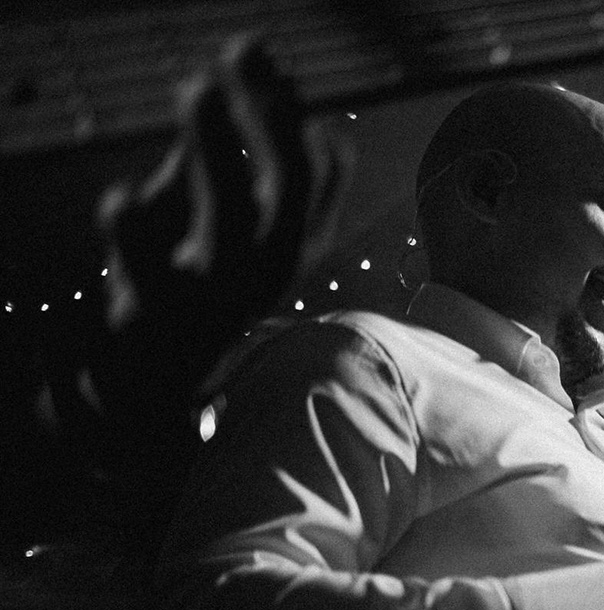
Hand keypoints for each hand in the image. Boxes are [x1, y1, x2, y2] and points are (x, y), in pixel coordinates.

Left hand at [91, 38, 345, 419]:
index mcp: (282, 252)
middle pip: (283, 194)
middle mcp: (261, 276)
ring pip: (225, 227)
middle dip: (266, 122)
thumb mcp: (214, 222)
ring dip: (214, 154)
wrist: (149, 388)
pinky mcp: (153, 320)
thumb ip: (226, 159)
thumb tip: (269, 84)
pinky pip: (144, 274)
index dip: (293, 121)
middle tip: (238, 53)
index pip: (310, 179)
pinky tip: (121, 196)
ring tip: (195, 88)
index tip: (270, 62)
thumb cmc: (187, 293)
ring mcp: (211, 301)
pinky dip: (132, 234)